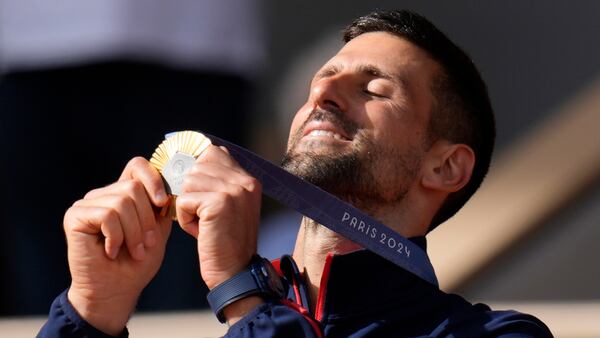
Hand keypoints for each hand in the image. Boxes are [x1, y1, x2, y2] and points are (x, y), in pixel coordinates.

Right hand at [64, 157, 171, 334]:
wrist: (116, 291)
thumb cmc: (137, 263)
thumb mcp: (158, 230)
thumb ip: (161, 206)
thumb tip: (171, 186)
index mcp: (124, 194)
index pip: (138, 166)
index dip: (153, 179)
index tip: (163, 203)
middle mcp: (104, 195)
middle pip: (134, 187)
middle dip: (146, 220)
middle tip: (146, 244)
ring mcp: (87, 204)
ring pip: (122, 202)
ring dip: (133, 232)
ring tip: (132, 251)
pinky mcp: (74, 216)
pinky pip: (107, 215)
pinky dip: (116, 236)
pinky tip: (111, 251)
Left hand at [176, 146, 261, 289]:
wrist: (235, 272)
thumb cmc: (225, 242)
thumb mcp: (230, 207)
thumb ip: (219, 183)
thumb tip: (194, 159)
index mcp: (249, 180)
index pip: (214, 152)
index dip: (198, 169)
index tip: (198, 191)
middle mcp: (245, 181)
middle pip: (197, 167)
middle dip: (191, 191)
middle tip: (202, 215)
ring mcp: (234, 190)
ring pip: (188, 182)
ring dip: (187, 205)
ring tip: (203, 223)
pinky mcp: (220, 202)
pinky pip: (184, 199)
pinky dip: (185, 218)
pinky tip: (200, 231)